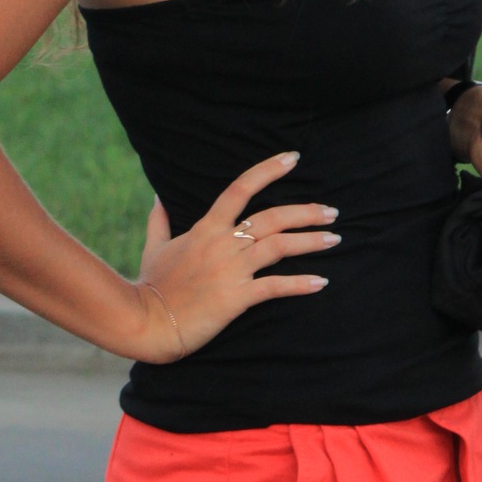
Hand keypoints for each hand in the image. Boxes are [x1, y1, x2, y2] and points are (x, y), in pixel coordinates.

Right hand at [131, 150, 338, 362]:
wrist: (147, 322)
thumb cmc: (152, 285)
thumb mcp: (154, 247)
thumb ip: (159, 220)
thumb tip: (157, 198)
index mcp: (206, 228)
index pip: (240, 189)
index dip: (268, 170)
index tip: (293, 158)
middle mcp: (222, 244)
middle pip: (272, 217)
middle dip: (306, 212)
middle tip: (331, 212)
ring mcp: (230, 270)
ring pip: (279, 246)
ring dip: (311, 241)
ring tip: (334, 239)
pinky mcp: (236, 298)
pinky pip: (275, 287)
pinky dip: (300, 284)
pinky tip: (321, 282)